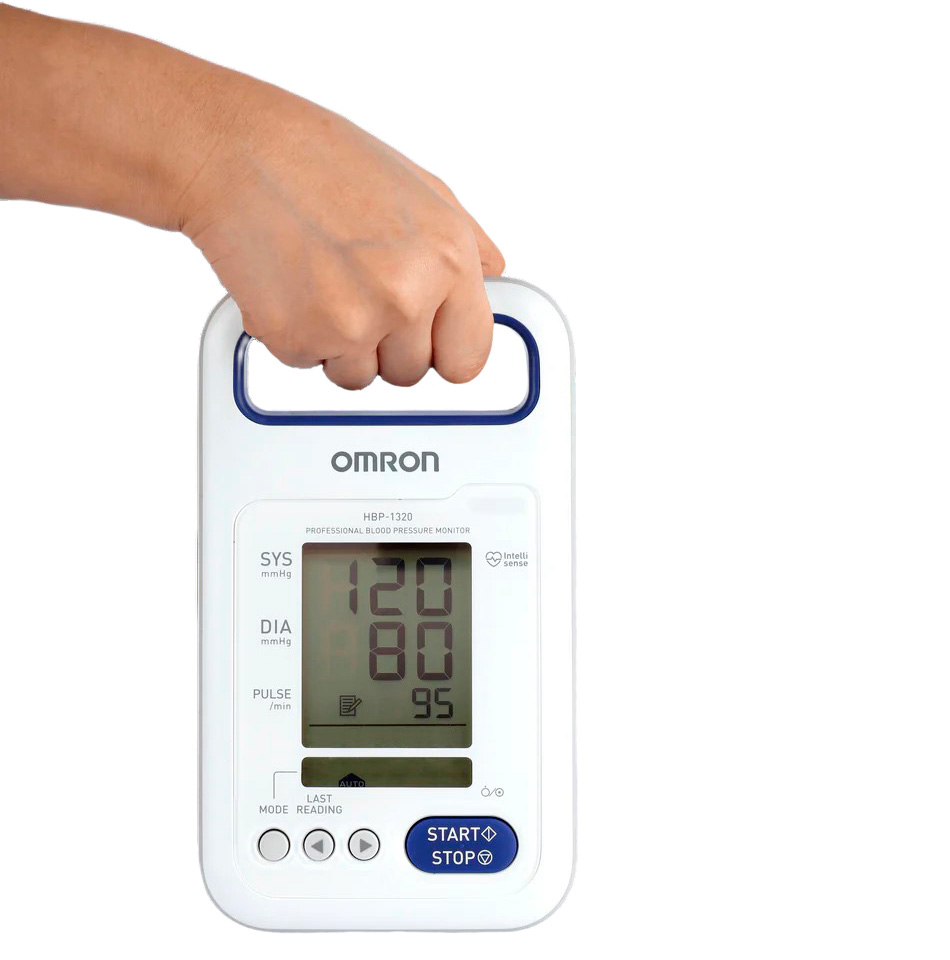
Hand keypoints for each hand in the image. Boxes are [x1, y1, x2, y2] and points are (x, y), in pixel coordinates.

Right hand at [178, 88, 504, 388]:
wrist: (236, 152)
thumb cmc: (321, 161)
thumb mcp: (421, 188)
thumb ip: (467, 244)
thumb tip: (491, 277)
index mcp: (449, 261)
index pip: (468, 360)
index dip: (443, 350)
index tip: (428, 340)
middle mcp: (406, 298)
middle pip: (410, 373)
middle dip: (386, 343)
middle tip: (357, 289)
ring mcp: (351, 324)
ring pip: (359, 377)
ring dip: (341, 345)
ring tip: (323, 282)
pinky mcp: (297, 340)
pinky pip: (309, 365)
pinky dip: (298, 336)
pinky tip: (293, 285)